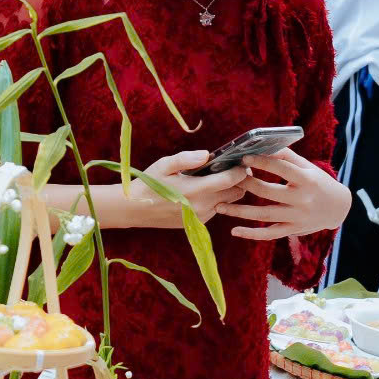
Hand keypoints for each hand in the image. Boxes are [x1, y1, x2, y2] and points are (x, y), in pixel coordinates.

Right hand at [133, 148, 251, 227]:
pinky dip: (218, 199)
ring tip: (220, 177)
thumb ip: (186, 159)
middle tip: (235, 167)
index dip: (241, 170)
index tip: (243, 161)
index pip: (229, 181)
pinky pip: (217, 209)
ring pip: (229, 202)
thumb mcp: (164, 165)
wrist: (135, 209)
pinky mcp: (199, 223)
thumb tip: (207, 154)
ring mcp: (202, 217)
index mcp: (195, 190)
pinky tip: (206, 190)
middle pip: (236, 193)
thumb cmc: (149, 183)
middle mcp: (202, 206)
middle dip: (240, 180)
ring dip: (229, 190)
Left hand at [220, 149, 353, 241]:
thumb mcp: (308, 167)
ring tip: (220, 205)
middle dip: (245, 184)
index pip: (281, 168)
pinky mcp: (293, 230)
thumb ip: (288, 157)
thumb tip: (265, 144)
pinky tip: (234, 231)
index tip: (243, 158)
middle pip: (268, 192)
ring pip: (264, 215)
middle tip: (226, 178)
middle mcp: (302, 199)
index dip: (262, 162)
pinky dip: (251, 234)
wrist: (338, 208)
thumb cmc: (319, 182)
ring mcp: (297, 217)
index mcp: (307, 179)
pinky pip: (269, 234)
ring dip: (239, 211)